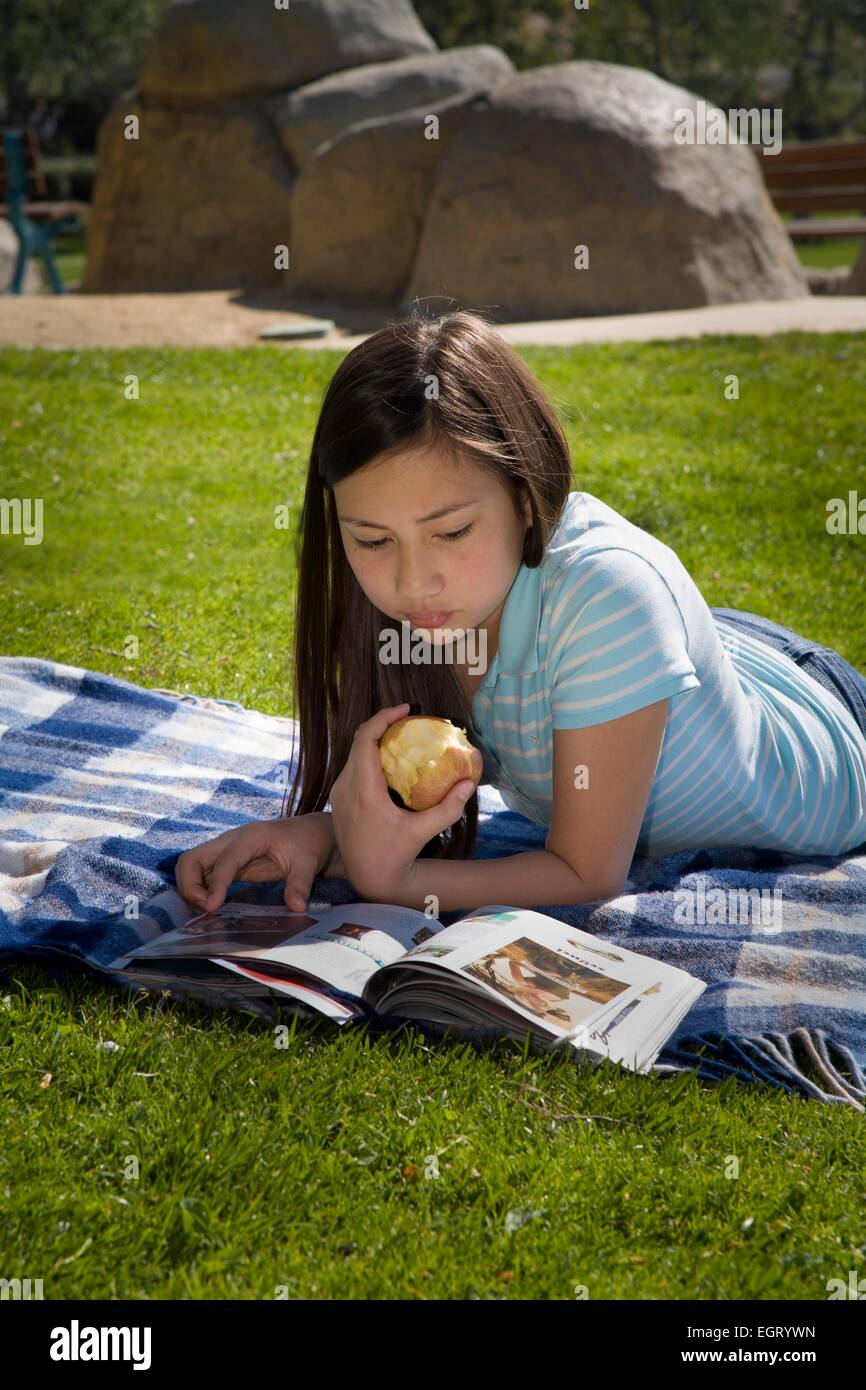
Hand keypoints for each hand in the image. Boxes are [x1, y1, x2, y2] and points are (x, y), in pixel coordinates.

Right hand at [174, 813, 333, 912]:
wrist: (310, 833)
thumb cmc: (309, 842)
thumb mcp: (309, 861)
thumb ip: (300, 883)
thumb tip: (297, 907)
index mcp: (251, 836)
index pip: (225, 860)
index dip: (216, 884)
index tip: (213, 907)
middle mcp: (232, 840)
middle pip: (192, 858)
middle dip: (190, 885)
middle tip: (206, 909)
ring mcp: (226, 850)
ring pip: (192, 866)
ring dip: (191, 889)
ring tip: (208, 910)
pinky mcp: (227, 862)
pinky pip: (203, 875)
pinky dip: (199, 890)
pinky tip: (211, 907)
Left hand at [328, 702, 477, 902]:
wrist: (369, 878)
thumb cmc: (396, 855)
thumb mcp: (424, 832)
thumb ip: (449, 808)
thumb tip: (470, 782)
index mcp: (364, 791)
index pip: (365, 739)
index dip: (383, 717)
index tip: (406, 709)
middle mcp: (345, 787)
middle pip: (358, 741)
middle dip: (382, 725)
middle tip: (409, 721)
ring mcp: (339, 793)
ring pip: (354, 754)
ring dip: (375, 740)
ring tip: (402, 737)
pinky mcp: (339, 799)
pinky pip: (352, 767)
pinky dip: (369, 756)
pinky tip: (390, 761)